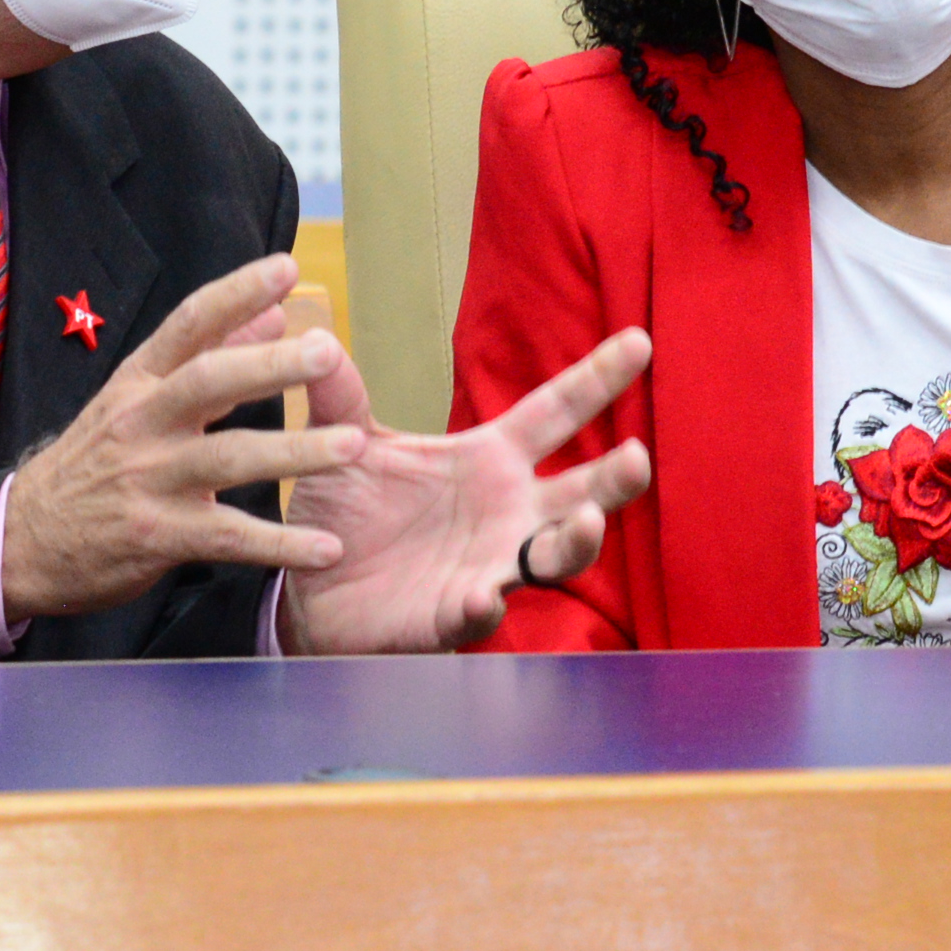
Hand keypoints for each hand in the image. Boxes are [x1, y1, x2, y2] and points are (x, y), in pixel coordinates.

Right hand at [0, 254, 369, 622]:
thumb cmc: (94, 461)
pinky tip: (327, 548)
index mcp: (139, 381)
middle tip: (328, 352)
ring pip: (229, 458)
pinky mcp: (158, 536)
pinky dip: (281, 546)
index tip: (286, 268)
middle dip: (271, 367)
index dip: (236, 292)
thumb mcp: (136, 396)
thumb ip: (208, 355)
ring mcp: (149, 480)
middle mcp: (143, 422)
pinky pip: (230, 539)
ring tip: (354, 446)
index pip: (188, 324)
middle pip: (210, 382)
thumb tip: (274, 314)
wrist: (23, 540)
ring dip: (296, 452)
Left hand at [274, 329, 654, 654]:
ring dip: (574, 542)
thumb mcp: (344, 443)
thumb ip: (339, 395)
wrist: (310, 587)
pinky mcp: (453, 613)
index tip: (640, 341)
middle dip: (615, 478)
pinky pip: (479, 610)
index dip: (597, 378)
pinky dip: (483, 604)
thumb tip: (317, 337)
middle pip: (579, 489)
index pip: (554, 411)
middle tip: (638, 457)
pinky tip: (484, 597)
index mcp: (489, 458)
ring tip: (584, 521)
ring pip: (552, 556)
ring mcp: (488, 564)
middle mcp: (505, 511)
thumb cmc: (346, 509)